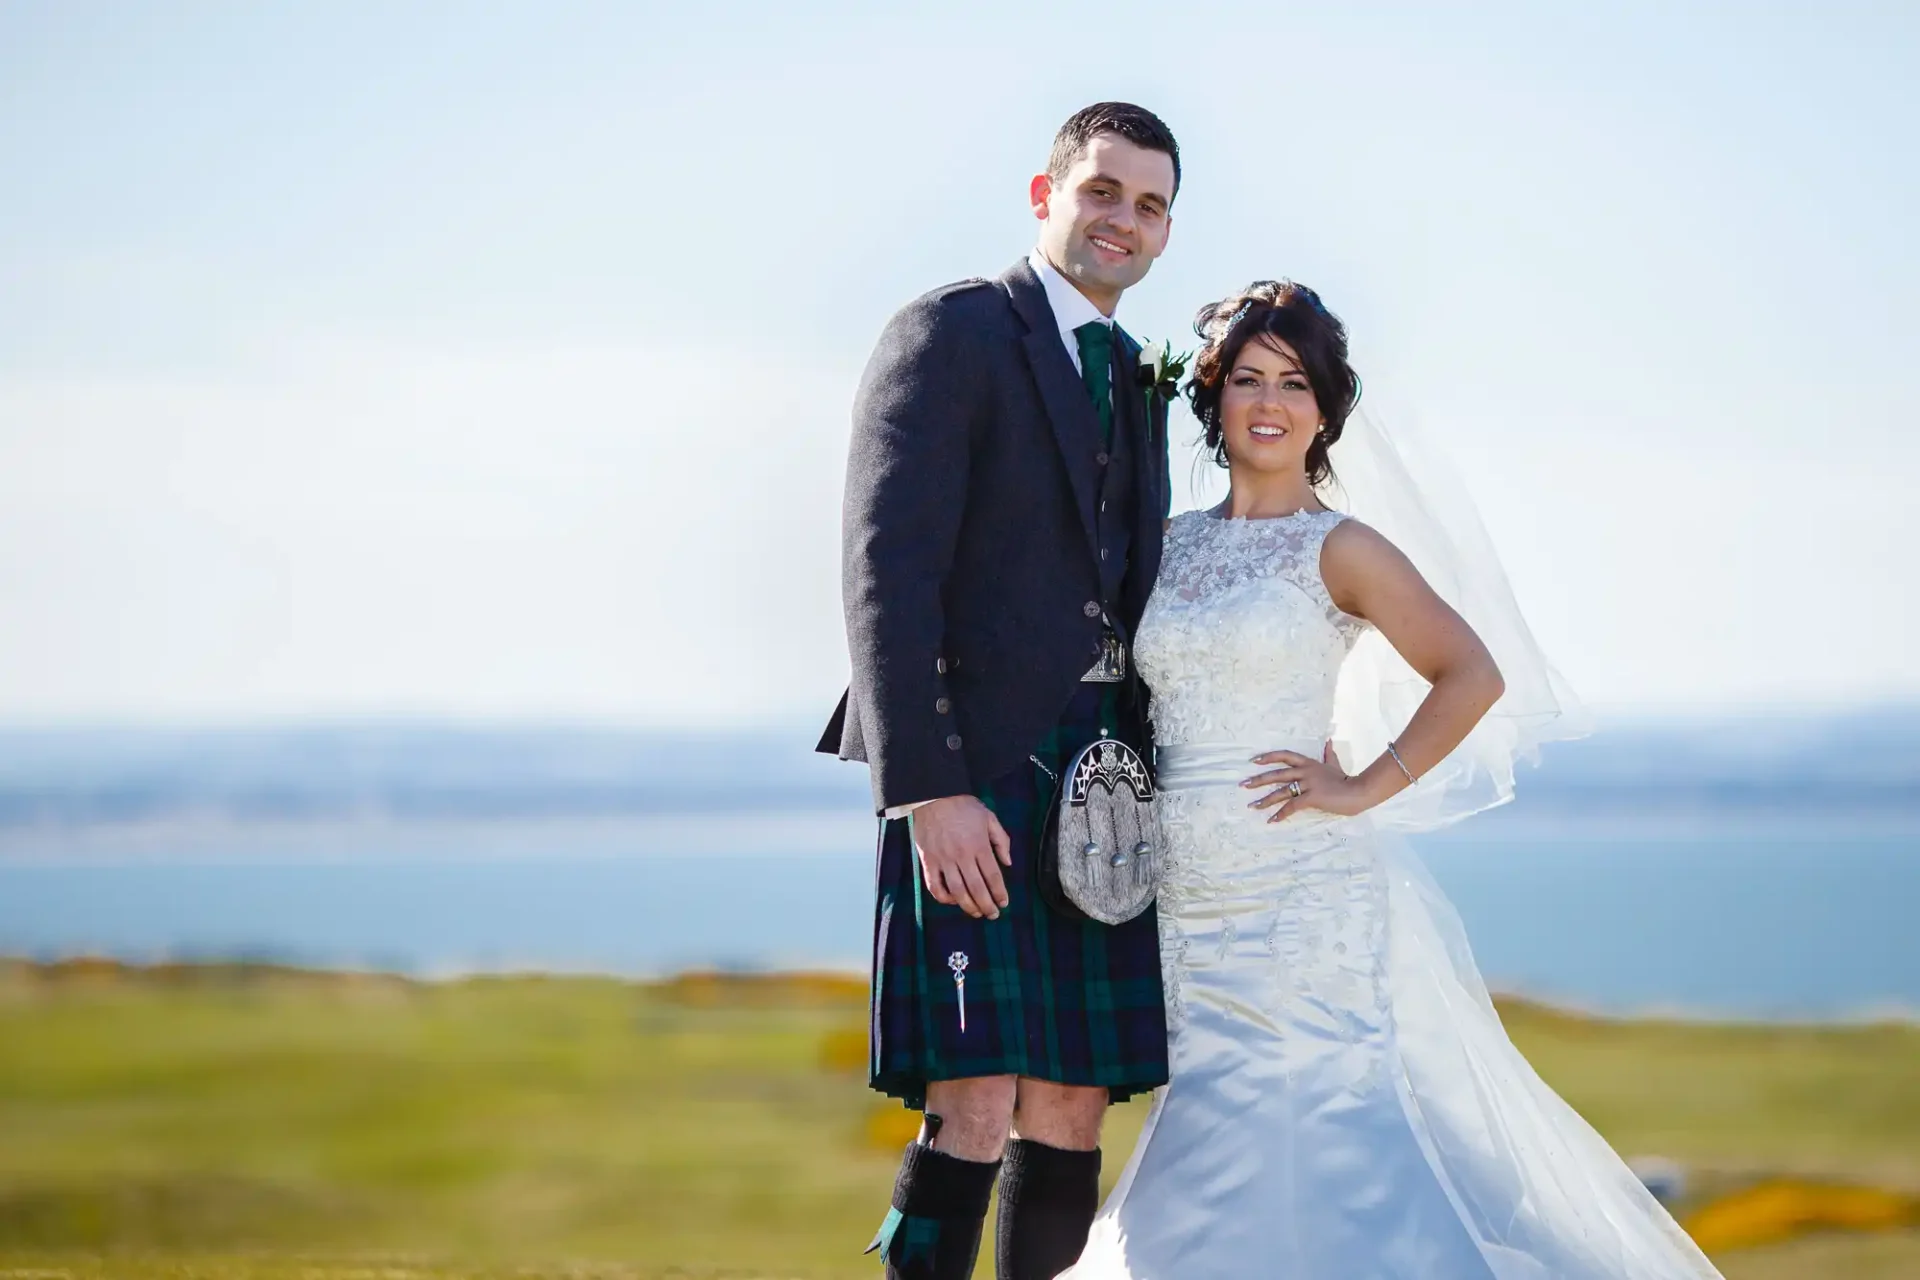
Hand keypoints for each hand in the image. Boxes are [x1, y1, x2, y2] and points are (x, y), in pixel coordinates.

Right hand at [911, 795, 1012, 919]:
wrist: (933, 796)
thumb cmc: (962, 805)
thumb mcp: (989, 817)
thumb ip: (1001, 840)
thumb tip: (1008, 863)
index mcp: (979, 845)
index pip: (993, 876)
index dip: (1000, 893)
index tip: (1004, 904)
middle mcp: (962, 855)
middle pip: (977, 888)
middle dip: (987, 905)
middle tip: (993, 915)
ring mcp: (943, 860)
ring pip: (957, 891)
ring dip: (968, 906)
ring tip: (976, 914)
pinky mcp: (928, 861)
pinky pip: (935, 886)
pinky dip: (943, 898)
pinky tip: (953, 901)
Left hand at [1243, 742, 1368, 822]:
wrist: (1358, 791)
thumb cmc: (1346, 780)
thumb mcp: (1335, 764)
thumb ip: (1329, 754)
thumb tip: (1328, 741)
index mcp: (1309, 763)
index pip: (1284, 755)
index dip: (1269, 757)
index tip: (1254, 760)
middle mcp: (1305, 771)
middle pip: (1277, 774)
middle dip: (1258, 780)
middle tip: (1244, 785)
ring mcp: (1308, 784)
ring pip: (1281, 791)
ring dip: (1265, 800)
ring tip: (1253, 806)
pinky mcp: (1312, 797)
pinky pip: (1292, 806)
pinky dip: (1281, 814)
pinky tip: (1272, 820)